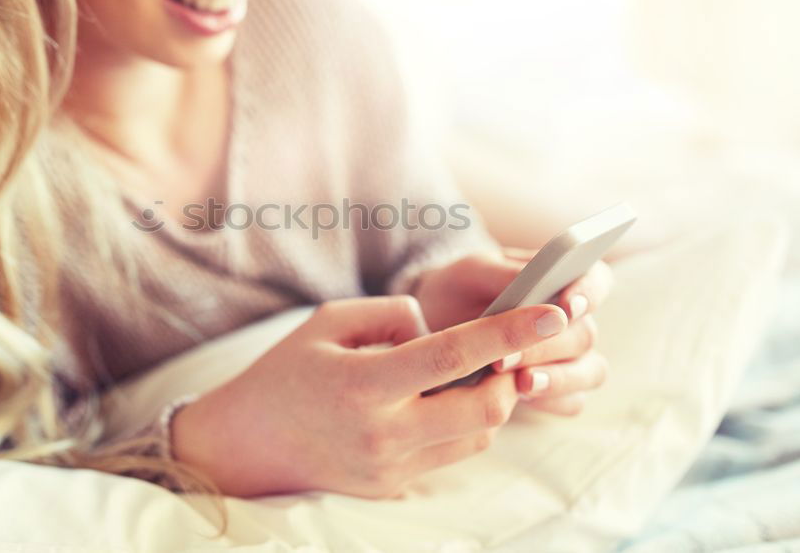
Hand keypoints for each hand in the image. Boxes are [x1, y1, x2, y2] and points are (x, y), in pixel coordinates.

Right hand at [170, 296, 569, 498]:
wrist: (246, 445)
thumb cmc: (286, 372)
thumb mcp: (328, 322)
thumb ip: (392, 315)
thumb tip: (439, 331)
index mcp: (366, 384)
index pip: (454, 355)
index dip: (510, 331)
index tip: (553, 311)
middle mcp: (384, 433)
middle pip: (486, 409)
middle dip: (512, 376)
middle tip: (508, 350)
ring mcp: (391, 468)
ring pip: (477, 435)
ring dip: (488, 402)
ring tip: (465, 375)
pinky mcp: (394, 487)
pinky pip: (451, 454)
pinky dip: (460, 424)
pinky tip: (437, 402)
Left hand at [411, 246, 613, 416]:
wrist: (433, 325)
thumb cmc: (457, 290)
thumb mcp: (470, 273)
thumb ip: (503, 274)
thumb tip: (535, 277)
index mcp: (561, 279)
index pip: (596, 280)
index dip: (589, 293)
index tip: (567, 306)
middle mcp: (572, 320)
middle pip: (585, 334)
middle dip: (548, 345)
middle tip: (508, 356)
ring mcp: (568, 357)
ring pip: (589, 372)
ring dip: (559, 379)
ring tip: (522, 384)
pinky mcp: (557, 390)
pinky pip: (571, 402)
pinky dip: (551, 401)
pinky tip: (521, 400)